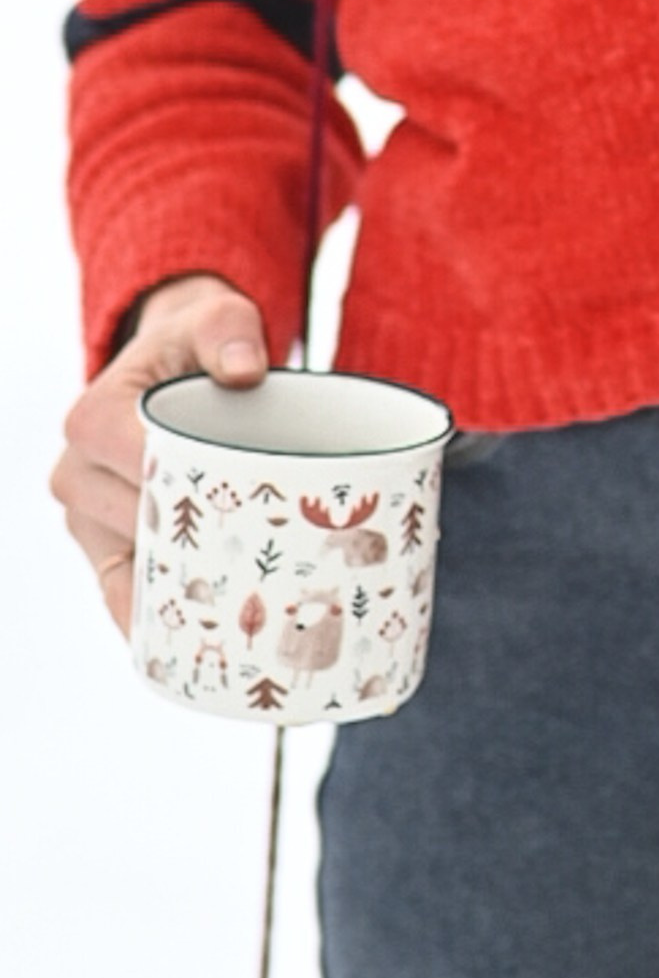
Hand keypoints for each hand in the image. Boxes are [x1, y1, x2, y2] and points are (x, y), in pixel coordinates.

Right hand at [52, 273, 266, 635]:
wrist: (174, 371)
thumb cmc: (198, 347)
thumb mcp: (216, 321)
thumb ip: (229, 330)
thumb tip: (244, 371)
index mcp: (92, 418)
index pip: (140, 465)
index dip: (190, 490)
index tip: (250, 513)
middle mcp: (76, 474)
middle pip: (139, 525)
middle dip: (197, 550)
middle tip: (264, 580)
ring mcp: (87, 521)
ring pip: (131, 570)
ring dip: (181, 597)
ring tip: (242, 627)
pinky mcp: (104, 553)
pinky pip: (121, 598)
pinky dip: (155, 627)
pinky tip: (194, 656)